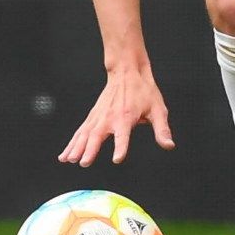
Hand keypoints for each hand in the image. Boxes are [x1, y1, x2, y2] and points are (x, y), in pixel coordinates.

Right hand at [59, 59, 174, 166]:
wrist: (126, 72)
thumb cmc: (143, 91)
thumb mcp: (158, 109)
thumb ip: (162, 129)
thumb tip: (169, 145)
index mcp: (126, 117)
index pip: (124, 135)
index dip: (121, 147)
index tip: (117, 159)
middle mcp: (110, 117)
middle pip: (97, 135)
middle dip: (89, 149)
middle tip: (83, 162)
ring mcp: (98, 117)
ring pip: (84, 134)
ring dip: (76, 147)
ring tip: (69, 160)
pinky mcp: (93, 116)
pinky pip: (80, 132)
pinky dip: (72, 143)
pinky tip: (65, 155)